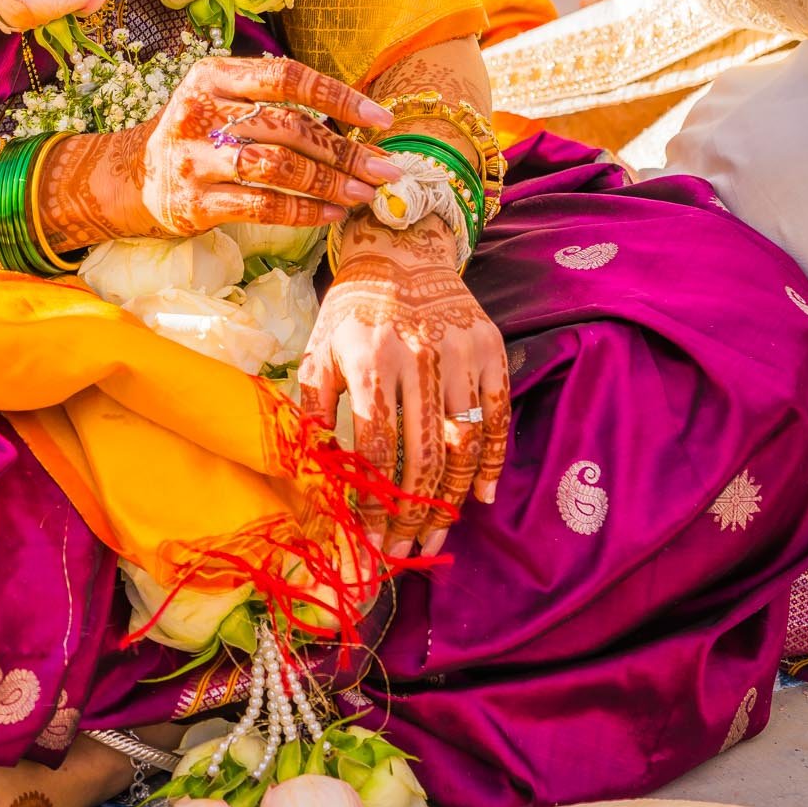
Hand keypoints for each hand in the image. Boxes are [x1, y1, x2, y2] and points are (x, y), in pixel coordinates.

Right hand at [140, 55, 394, 236]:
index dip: (338, 96)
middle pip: (288, 126)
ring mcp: (193, 157)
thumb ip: (275, 103)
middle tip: (384, 170)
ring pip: (276, 167)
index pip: (287, 77)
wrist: (135, 177)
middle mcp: (200, 111)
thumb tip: (359, 125)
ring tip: (362, 195)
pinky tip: (330, 215)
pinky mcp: (193, 201)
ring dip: (328, 183)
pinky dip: (302, 212)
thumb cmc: (200, 135)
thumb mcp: (224, 100)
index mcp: (214, 75)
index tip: (380, 119)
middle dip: (344, 151)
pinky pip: (259, 205)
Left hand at [297, 219, 509, 557]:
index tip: (370, 541)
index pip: (374, 448)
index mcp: (368, 359)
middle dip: (411, 515)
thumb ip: (311, 410)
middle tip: (404, 553)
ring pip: (461, 444)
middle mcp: (417, 356)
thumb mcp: (317, 352)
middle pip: (420, 456)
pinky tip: (480, 497)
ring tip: (435, 537)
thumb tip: (311, 474)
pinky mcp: (490, 348)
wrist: (401, 253)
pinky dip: (491, 462)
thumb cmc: (350, 312)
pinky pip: (497, 417)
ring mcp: (459, 352)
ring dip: (450, 501)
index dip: (373, 502)